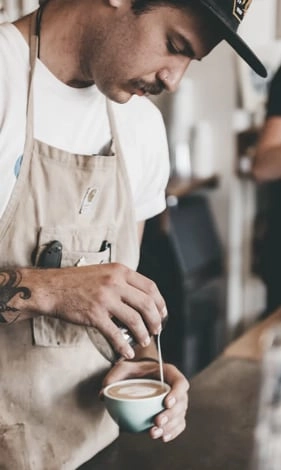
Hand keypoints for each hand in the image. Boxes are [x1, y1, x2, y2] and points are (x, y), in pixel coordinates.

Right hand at [30, 263, 166, 358]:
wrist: (52, 288)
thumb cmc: (77, 281)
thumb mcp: (104, 272)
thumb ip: (122, 281)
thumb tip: (141, 298)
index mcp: (120, 271)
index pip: (150, 287)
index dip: (160, 303)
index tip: (162, 313)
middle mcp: (115, 282)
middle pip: (147, 304)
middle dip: (155, 320)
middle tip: (156, 330)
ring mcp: (105, 298)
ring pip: (135, 320)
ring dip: (143, 334)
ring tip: (144, 341)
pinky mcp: (94, 314)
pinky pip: (115, 334)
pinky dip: (123, 346)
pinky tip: (127, 352)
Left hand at [101, 359, 188, 441]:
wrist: (139, 376)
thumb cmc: (134, 370)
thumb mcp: (123, 368)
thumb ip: (113, 377)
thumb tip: (103, 394)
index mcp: (169, 373)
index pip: (181, 382)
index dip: (177, 393)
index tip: (166, 402)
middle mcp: (175, 388)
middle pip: (182, 403)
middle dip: (171, 415)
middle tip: (157, 422)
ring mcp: (176, 402)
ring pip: (180, 416)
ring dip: (170, 427)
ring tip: (154, 433)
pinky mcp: (173, 414)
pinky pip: (178, 425)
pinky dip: (172, 432)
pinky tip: (162, 437)